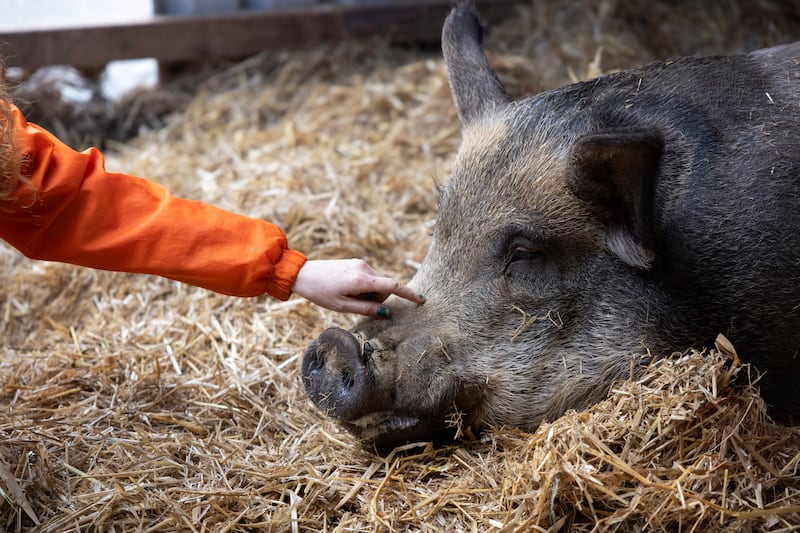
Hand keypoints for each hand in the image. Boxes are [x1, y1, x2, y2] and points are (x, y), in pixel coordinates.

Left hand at [292, 259, 424, 316]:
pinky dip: (364, 288)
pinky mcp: (358, 263)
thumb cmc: (321, 292)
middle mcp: (365, 268)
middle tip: (353, 304)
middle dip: (377, 299)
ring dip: (369, 294)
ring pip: (377, 284)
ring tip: (347, 295)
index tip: (422, 300)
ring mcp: (361, 264)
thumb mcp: (342, 307)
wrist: (304, 274)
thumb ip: (366, 309)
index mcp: (361, 280)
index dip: (409, 294)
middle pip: (384, 288)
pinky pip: (370, 278)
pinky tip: (346, 289)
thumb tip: (385, 312)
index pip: (393, 286)